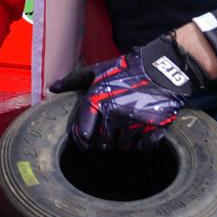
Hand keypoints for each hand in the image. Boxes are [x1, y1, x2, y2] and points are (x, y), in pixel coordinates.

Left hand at [69, 35, 204, 151]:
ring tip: (128, 125)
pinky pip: (141, 147)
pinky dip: (141, 142)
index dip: (83, 140)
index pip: (82, 136)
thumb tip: (52, 87)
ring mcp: (134, 123)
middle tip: (112, 128)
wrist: (164, 69)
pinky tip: (142, 128)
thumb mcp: (98, 71)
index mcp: (96, 101)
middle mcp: (113, 114)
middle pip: (102, 145)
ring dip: (123, 140)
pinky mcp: (154, 129)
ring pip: (122, 147)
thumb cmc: (127, 70)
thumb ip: (74, 80)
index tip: (87, 140)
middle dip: (105, 140)